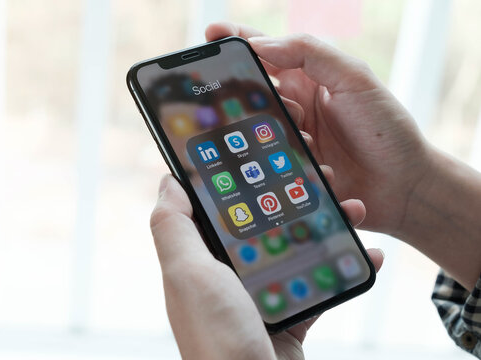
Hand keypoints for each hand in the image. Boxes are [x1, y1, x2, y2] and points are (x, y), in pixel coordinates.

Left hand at [151, 173, 383, 359]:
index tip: (267, 152)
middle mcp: (228, 277)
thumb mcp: (187, 273)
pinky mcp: (290, 318)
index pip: (219, 208)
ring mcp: (260, 297)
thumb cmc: (216, 335)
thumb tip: (169, 181)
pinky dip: (344, 267)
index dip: (240, 179)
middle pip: (263, 224)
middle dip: (293, 197)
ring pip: (296, 249)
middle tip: (323, 175)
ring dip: (326, 226)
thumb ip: (173, 227)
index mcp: (201, 260)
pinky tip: (369, 252)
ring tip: (353, 207)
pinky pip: (320, 285)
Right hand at [206, 23, 430, 235]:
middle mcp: (293, 108)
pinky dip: (286, 165)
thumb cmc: (385, 128)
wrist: (404, 186)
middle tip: (261, 102)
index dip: (238, 41)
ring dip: (275, 133)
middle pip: (251, 93)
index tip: (212, 34)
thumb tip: (262, 44)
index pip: (265, 54)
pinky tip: (320, 168)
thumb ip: (310, 53)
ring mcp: (289, 141)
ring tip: (311, 140)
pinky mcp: (289, 172)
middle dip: (249, 94)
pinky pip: (268, 165)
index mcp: (307, 80)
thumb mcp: (354, 78)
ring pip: (256, 130)